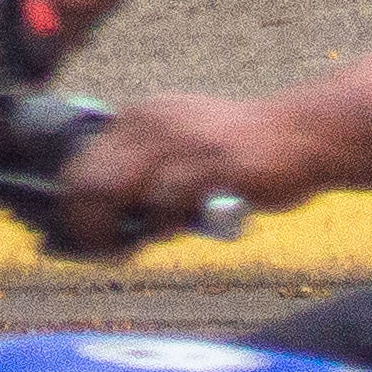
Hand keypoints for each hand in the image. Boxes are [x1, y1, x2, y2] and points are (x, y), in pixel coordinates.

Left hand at [53, 93, 334, 253]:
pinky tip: (184, 225)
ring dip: (127, 230)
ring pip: (119, 194)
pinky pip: (167, 206)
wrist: (300, 134)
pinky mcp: (210, 165)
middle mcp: (152, 123)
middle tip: (102, 253)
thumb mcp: (179, 147)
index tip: (76, 242)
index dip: (72, 212)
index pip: (78, 167)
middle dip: (87, 228)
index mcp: (139, 118)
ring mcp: (180, 142)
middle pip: (88, 182)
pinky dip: (167, 226)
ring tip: (145, 240)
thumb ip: (140, 174)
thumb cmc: (237, 154)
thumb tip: (94, 221)